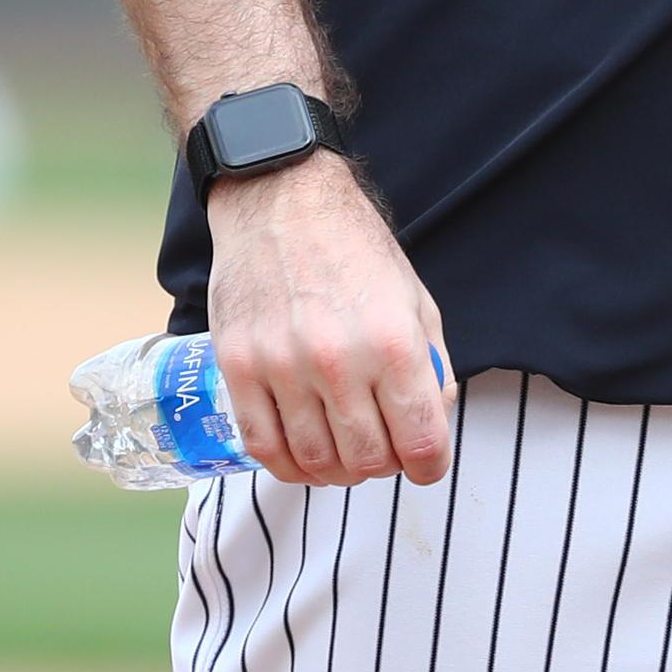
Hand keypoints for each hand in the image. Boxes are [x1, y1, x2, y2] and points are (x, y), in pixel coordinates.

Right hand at [204, 157, 453, 488]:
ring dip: (337, 472)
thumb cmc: (353, 249)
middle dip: (383, 467)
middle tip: (381, 449)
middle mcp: (338, 359)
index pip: (421, 443)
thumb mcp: (414, 298)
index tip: (425, 462)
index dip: (430, 466)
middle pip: (368, 461)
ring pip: (316, 462)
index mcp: (393, 341)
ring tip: (342, 452)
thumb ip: (432, 366)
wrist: (279, 199)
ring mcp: (282, 365)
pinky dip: (287, 466)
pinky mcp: (238, 366)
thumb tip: (433, 424)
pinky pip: (263, 446)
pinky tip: (302, 454)